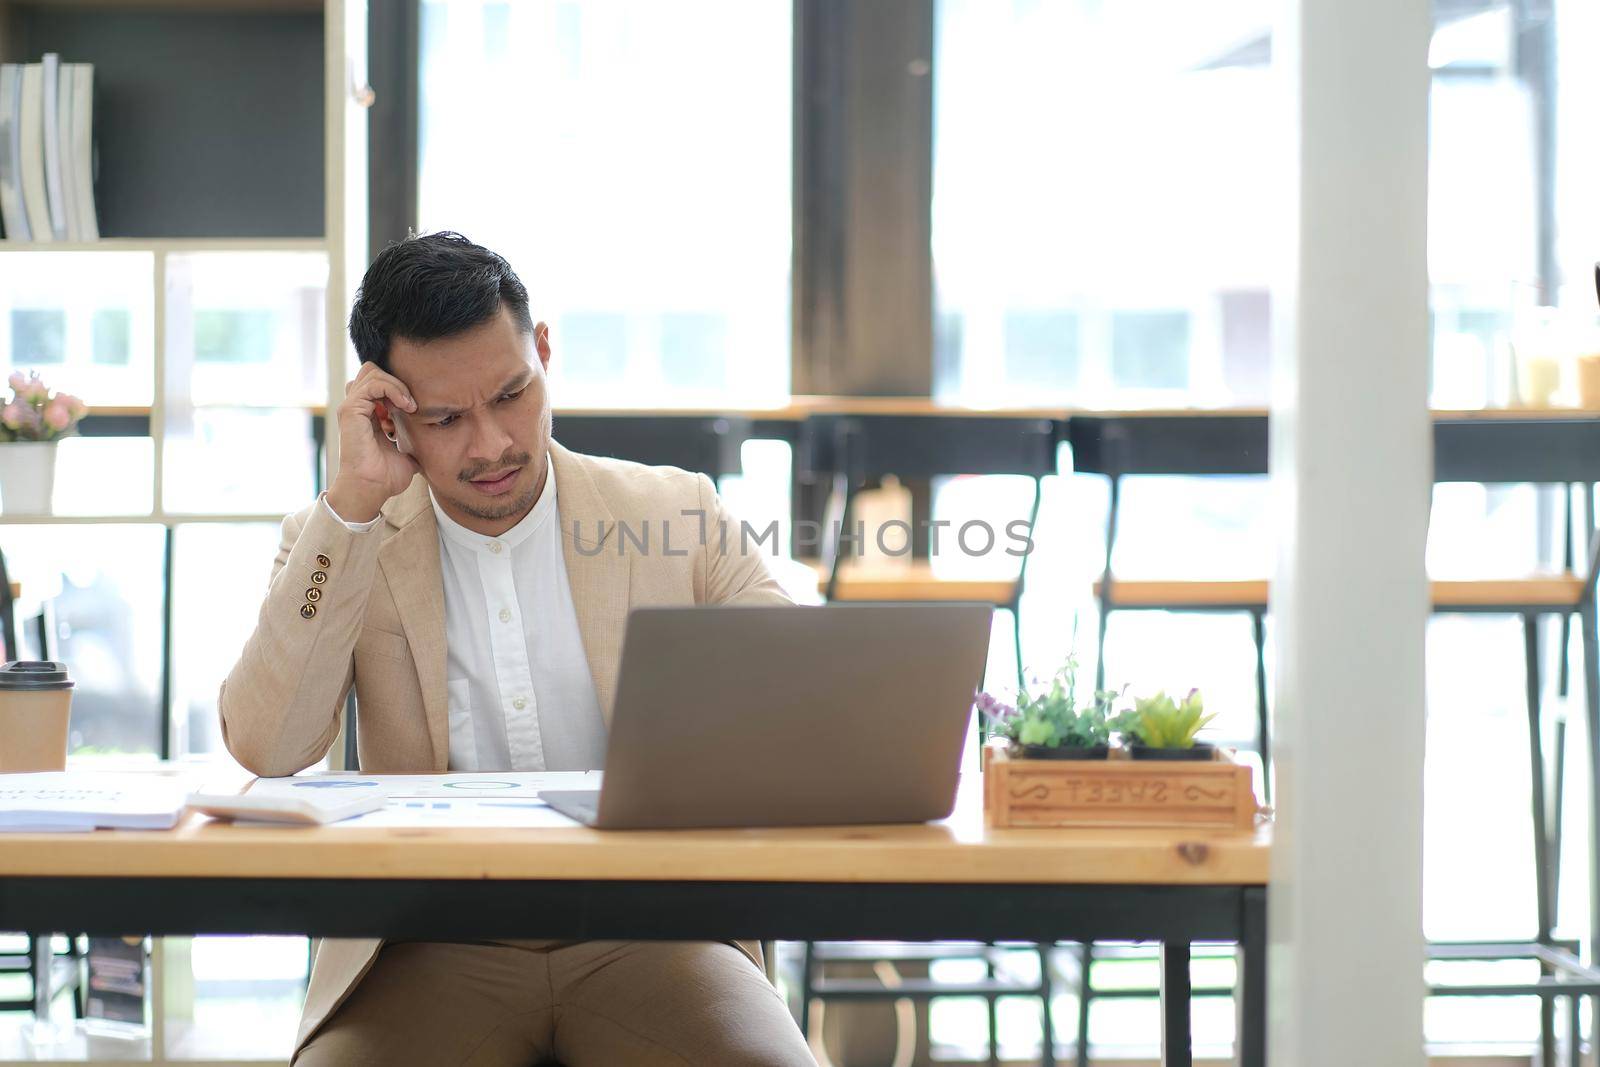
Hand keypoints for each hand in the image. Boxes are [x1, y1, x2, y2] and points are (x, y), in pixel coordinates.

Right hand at [325, 363, 420, 522]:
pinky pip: (373, 383)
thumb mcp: (407, 449)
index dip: (400, 387)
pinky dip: (393, 389)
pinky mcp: (350, 410)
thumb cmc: (387, 475)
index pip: (380, 381)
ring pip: (373, 372)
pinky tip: (406, 406)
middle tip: (412, 403)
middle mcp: (357, 407)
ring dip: (397, 384)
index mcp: (367, 413)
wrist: (373, 488)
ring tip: (410, 405)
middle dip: (397, 380)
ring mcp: (352, 407)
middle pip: (374, 370)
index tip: (415, 408)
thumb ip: (413, 435)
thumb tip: (433, 430)